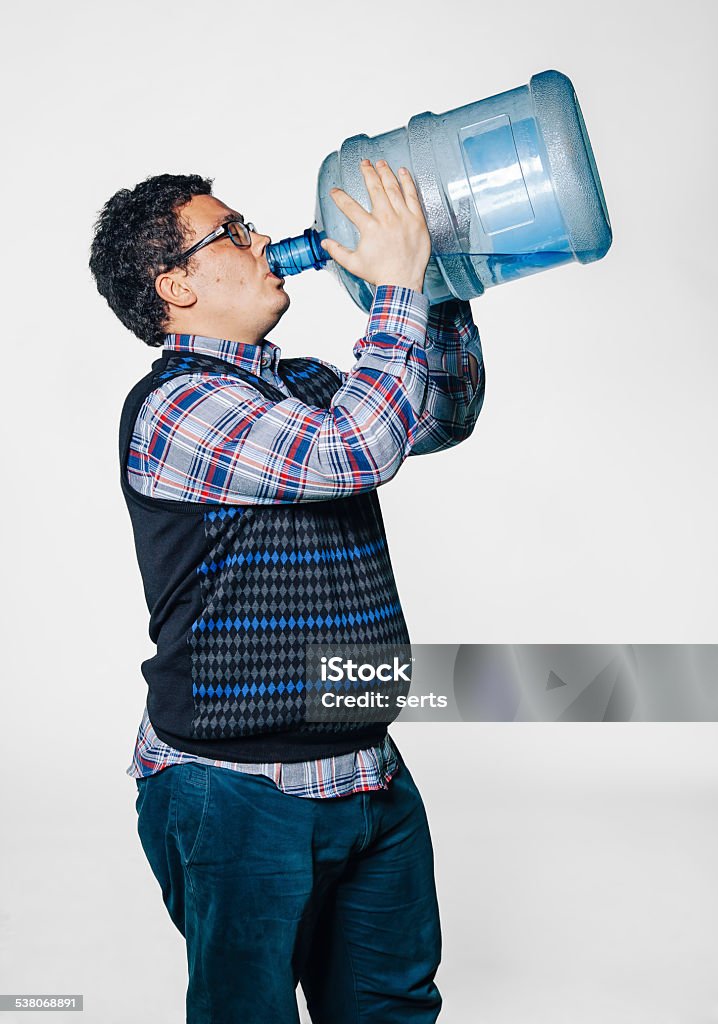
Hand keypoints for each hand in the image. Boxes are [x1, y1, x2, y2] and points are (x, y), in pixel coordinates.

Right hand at [320, 159, 430, 292]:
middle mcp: (386, 219)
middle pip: (375, 189)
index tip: (335, 192)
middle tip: (364, 164)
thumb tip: (325, 242)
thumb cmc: (380, 274)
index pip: (350, 207)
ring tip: (381, 163)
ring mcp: (403, 218)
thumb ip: (337, 251)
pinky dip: (407, 182)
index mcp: (369, 228)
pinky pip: (412, 196)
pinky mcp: (417, 220)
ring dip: (386, 173)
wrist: (402, 283)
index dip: (340, 198)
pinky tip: (402, 172)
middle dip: (367, 173)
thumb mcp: (353, 264)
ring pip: (393, 188)